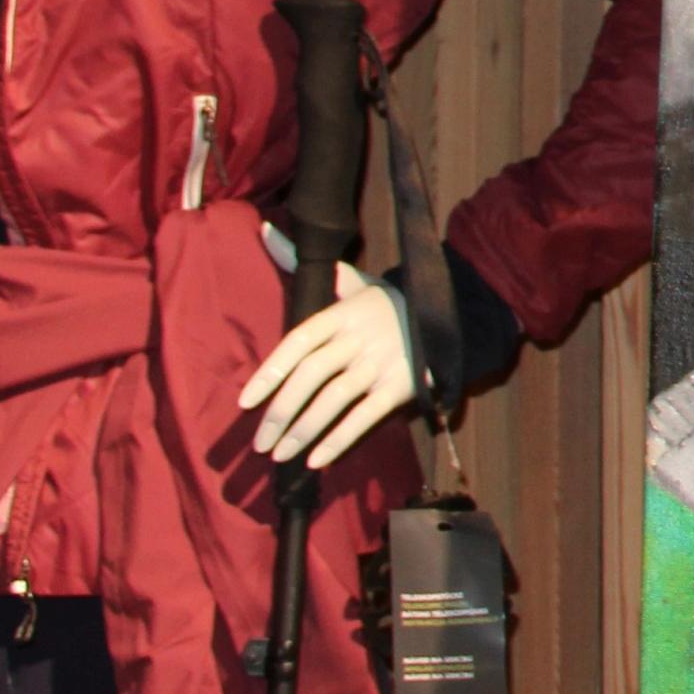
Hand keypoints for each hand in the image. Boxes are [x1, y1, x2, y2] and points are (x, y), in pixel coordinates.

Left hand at [238, 234, 423, 466]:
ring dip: (304, 432)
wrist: (448, 312)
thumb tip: (265, 232)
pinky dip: (340, 440)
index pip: (297, 342)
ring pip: (335, 401)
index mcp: (341, 314)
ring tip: (279, 455)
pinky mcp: (402, 386)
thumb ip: (306, 264)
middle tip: (259, 443)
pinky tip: (316, 460)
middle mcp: (359, 338)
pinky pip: (366, 417)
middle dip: (281, 413)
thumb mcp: (350, 280)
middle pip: (312, 377)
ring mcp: (381, 363)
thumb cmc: (385, 302)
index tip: (245, 402)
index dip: (270, 373)